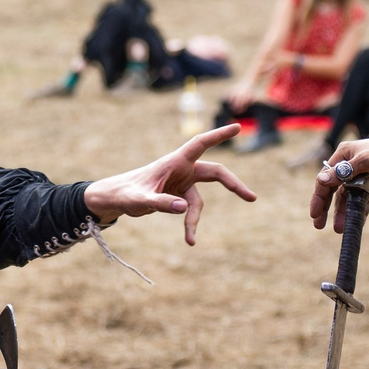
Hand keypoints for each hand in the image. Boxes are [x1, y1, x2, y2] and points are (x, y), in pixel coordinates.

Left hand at [83, 123, 258, 244]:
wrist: (116, 199)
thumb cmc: (125, 193)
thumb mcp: (141, 200)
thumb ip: (161, 203)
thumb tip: (183, 208)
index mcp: (174, 161)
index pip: (200, 143)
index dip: (219, 135)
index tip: (237, 127)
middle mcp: (181, 169)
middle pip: (215, 172)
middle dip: (233, 185)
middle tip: (252, 198)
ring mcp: (181, 182)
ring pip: (199, 200)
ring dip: (195, 220)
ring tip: (190, 241)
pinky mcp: (179, 194)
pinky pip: (190, 210)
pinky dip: (190, 224)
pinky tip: (189, 241)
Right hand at [311, 132, 368, 229]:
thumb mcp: (364, 161)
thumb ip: (343, 172)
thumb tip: (320, 180)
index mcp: (343, 155)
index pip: (325, 178)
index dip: (318, 197)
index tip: (314, 214)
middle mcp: (348, 165)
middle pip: (333, 189)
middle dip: (326, 207)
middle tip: (319, 225)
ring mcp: (360, 174)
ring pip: (347, 196)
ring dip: (343, 212)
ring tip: (340, 228)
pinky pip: (361, 198)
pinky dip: (359, 209)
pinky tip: (356, 222)